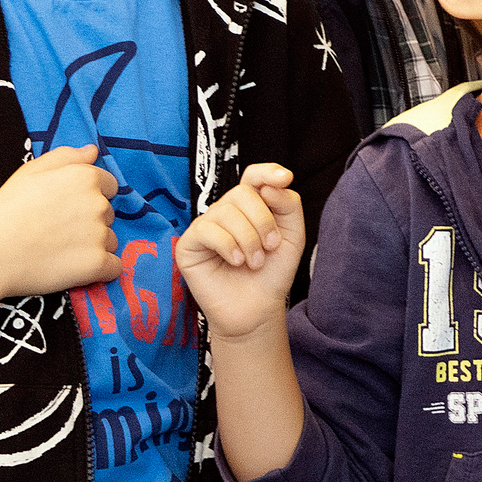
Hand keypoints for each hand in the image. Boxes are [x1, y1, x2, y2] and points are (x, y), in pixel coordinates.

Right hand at [0, 146, 120, 341]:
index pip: (109, 185)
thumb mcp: (30, 171)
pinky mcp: (98, 264)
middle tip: (57, 231)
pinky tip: (74, 269)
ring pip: (110, 241)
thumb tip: (92, 151)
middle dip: (90, 222)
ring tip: (60, 251)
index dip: (89, 197)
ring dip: (94, 246)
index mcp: (85, 178)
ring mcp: (100, 235)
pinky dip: (99, 270)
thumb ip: (66, 156)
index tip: (67, 209)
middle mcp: (98, 204)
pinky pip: (113, 267)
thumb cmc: (8, 210)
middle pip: (108, 214)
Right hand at [175, 166, 303, 343]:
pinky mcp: (188, 244)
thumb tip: (269, 185)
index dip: (268, 171)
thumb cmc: (272, 274)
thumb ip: (288, 205)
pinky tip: (236, 262)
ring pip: (227, 212)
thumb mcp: (292, 236)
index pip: (253, 176)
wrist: (257, 309)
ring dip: (249, 240)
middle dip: (263, 220)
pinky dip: (228, 246)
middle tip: (270, 247)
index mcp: (250, 207)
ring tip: (254, 262)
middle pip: (243, 193)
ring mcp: (206, 226)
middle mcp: (225, 212)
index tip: (286, 178)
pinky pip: (208, 230)